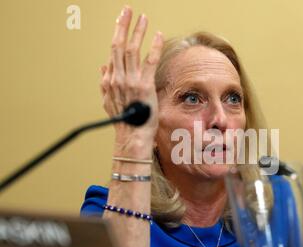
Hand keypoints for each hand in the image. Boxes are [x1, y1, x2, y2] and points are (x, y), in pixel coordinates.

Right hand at [100, 6, 162, 152]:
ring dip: (138, 31)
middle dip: (123, 25)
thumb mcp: (109, 101)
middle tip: (128, 10)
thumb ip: (106, 82)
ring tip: (143, 18)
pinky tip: (158, 35)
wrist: (133, 136)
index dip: (118, 35)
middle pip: (118, 45)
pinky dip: (154, 46)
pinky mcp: (145, 86)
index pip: (113, 53)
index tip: (122, 22)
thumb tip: (102, 66)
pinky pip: (149, 61)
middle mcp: (117, 78)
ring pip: (132, 50)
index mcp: (109, 80)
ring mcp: (130, 81)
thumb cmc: (124, 121)